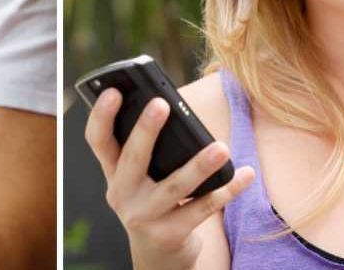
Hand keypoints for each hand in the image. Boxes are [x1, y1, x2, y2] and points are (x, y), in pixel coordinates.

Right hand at [85, 89, 254, 269]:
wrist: (157, 255)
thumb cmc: (153, 202)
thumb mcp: (140, 179)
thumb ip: (148, 151)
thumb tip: (177, 112)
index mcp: (113, 172)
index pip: (98, 140)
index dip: (101, 116)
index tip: (112, 91)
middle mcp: (122, 194)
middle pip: (132, 158)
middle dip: (146, 131)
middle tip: (161, 104)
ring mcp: (144, 217)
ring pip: (174, 187)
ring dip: (199, 166)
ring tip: (221, 148)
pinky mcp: (169, 235)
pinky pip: (202, 209)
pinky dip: (227, 190)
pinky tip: (245, 174)